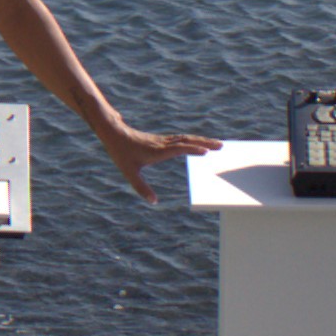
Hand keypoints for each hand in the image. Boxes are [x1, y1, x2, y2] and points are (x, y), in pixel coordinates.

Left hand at [93, 124, 220, 202]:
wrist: (113, 133)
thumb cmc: (121, 153)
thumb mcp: (130, 173)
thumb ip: (141, 188)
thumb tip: (154, 202)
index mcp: (158, 151)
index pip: (179, 148)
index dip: (193, 149)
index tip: (207, 152)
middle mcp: (163, 144)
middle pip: (188, 140)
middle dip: (205, 142)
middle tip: (221, 145)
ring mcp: (163, 141)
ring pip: (186, 138)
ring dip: (201, 140)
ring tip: (215, 144)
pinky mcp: (161, 140)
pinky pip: (181, 139)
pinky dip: (192, 140)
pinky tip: (197, 143)